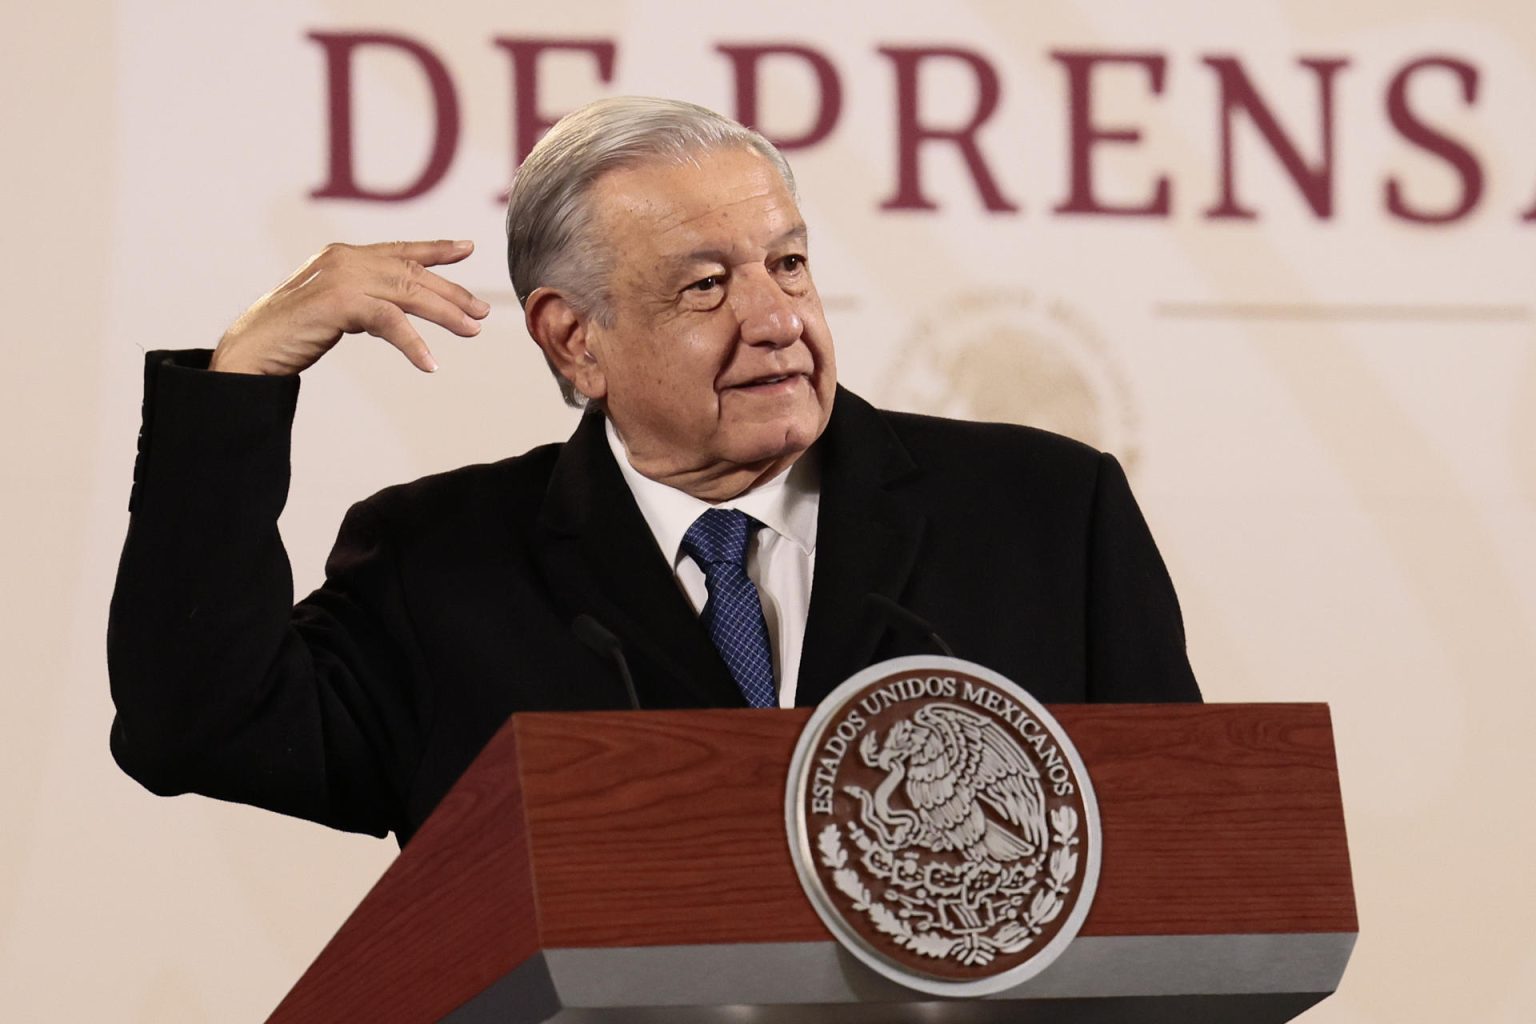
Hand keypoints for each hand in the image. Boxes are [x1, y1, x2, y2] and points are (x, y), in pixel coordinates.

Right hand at [209, 240, 489, 374]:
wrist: (250, 350)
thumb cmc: (290, 335)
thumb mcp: (335, 310)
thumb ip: (364, 303)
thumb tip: (395, 313)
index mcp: (343, 257)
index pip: (399, 250)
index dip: (435, 248)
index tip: (467, 248)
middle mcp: (345, 259)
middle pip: (412, 273)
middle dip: (452, 292)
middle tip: (482, 312)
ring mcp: (341, 277)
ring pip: (409, 293)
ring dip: (445, 314)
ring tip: (473, 331)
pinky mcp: (339, 303)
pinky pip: (390, 322)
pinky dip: (414, 344)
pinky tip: (430, 364)